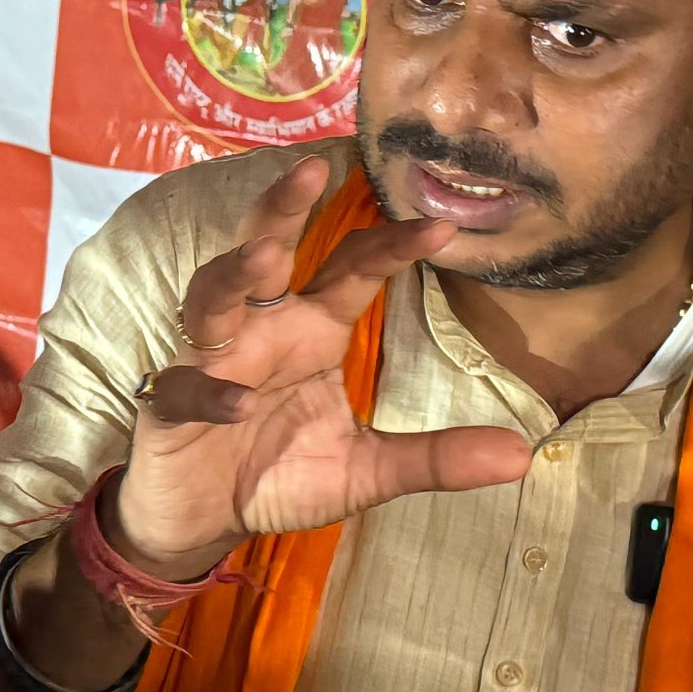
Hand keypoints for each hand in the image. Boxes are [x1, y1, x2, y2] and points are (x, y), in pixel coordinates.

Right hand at [107, 156, 532, 579]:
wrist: (201, 523)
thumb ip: (435, 459)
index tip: (440, 225)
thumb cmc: (277, 475)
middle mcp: (262, 331)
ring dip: (234, 273)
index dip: (392, 246)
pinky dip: (207, 392)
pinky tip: (234, 405)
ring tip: (265, 257)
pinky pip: (186, 387)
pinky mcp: (169, 405)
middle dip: (285, 209)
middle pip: (266, 250)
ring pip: (213, 297)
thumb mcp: (366, 472)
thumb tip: (523, 456)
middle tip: (313, 168)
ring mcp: (211, 362)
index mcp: (312, 331)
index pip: (353, 271)